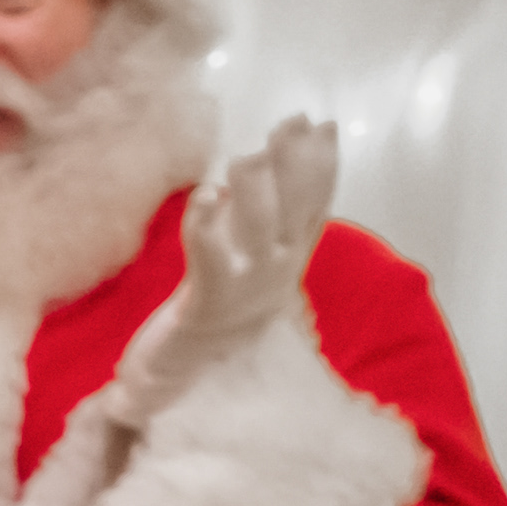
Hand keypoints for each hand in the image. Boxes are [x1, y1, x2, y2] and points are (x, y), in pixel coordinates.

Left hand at [109, 116, 336, 427]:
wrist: (184, 381)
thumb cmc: (215, 313)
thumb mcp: (249, 259)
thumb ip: (263, 215)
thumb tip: (268, 164)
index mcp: (290, 260)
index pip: (316, 205)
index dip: (322, 164)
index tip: (321, 125)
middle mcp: (277, 274)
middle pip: (294, 210)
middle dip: (294, 164)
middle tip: (288, 124)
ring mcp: (246, 291)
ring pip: (259, 231)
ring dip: (253, 191)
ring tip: (244, 157)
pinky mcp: (208, 307)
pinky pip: (210, 260)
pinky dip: (206, 227)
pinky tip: (203, 196)